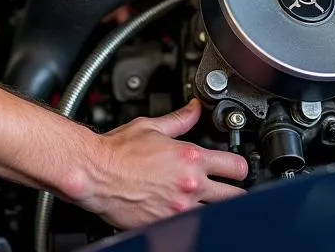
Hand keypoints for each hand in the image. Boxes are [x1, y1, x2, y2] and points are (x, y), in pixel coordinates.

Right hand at [75, 99, 246, 229]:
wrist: (95, 173)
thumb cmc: (118, 151)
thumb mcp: (151, 126)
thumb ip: (179, 119)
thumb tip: (194, 109)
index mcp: (190, 158)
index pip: (235, 165)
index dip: (240, 165)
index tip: (237, 166)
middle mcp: (190, 186)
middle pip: (235, 195)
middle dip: (235, 190)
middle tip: (230, 187)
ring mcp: (180, 209)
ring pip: (216, 213)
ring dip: (215, 206)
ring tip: (208, 201)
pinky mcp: (166, 225)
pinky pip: (190, 224)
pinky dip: (191, 218)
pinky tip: (183, 210)